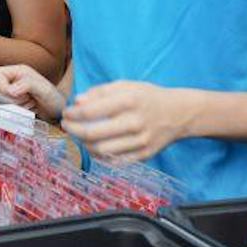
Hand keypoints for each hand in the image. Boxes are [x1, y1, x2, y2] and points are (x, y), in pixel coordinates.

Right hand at [0, 64, 65, 119]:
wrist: (60, 110)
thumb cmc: (55, 97)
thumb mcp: (44, 89)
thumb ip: (27, 85)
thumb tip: (10, 90)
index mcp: (18, 71)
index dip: (2, 86)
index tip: (15, 93)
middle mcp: (13, 80)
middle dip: (10, 99)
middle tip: (27, 98)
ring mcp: (12, 93)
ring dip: (15, 106)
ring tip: (30, 103)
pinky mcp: (13, 104)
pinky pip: (5, 110)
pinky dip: (17, 112)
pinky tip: (29, 109)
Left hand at [61, 81, 192, 164]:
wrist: (180, 113)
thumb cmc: (148, 97)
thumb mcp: (127, 85)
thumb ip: (101, 91)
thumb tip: (77, 102)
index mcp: (129, 100)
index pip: (90, 111)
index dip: (72, 114)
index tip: (66, 113)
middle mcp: (135, 122)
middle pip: (92, 133)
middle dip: (73, 130)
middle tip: (66, 126)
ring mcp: (140, 141)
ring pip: (101, 150)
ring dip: (84, 144)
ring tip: (79, 136)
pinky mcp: (144, 155)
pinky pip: (114, 161)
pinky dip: (100, 155)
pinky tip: (94, 146)